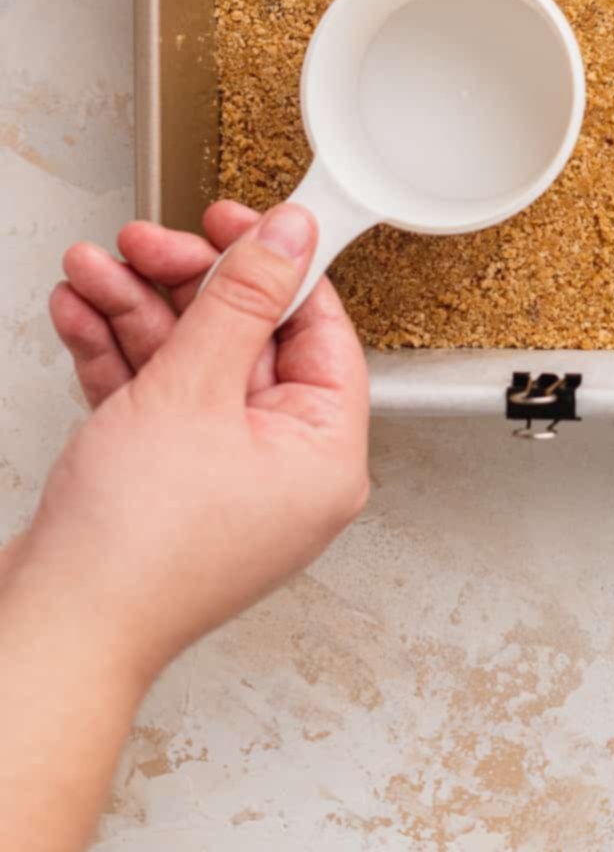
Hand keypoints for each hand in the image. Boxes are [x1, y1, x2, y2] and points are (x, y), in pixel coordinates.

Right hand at [28, 200, 368, 677]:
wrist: (51, 634)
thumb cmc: (132, 554)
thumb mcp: (195, 389)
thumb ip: (242, 299)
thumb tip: (291, 235)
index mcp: (323, 454)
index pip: (317, 327)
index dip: (273, 262)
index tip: (234, 219)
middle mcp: (281, 467)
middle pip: (245, 336)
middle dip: (182, 282)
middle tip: (143, 244)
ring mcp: (220, 478)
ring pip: (188, 361)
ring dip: (136, 308)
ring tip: (92, 270)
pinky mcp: (165, 484)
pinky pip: (153, 397)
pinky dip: (115, 354)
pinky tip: (79, 313)